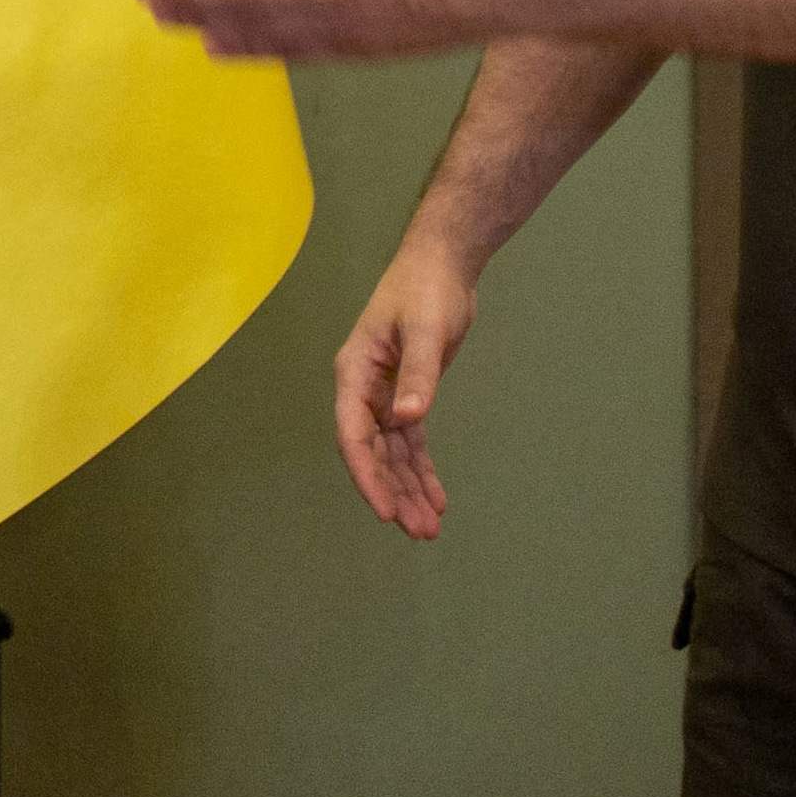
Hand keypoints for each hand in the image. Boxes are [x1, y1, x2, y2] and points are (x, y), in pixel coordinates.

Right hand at [334, 242, 476, 541]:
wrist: (442, 265)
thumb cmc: (426, 290)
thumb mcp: (425, 330)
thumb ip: (418, 375)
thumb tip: (409, 418)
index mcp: (355, 373)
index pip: (353, 434)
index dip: (367, 475)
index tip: (385, 511)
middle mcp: (363, 389)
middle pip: (373, 453)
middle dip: (394, 492)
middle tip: (419, 531)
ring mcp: (383, 395)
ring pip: (393, 454)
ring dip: (409, 488)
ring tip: (429, 527)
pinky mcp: (408, 395)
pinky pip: (411, 442)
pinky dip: (423, 469)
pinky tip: (436, 497)